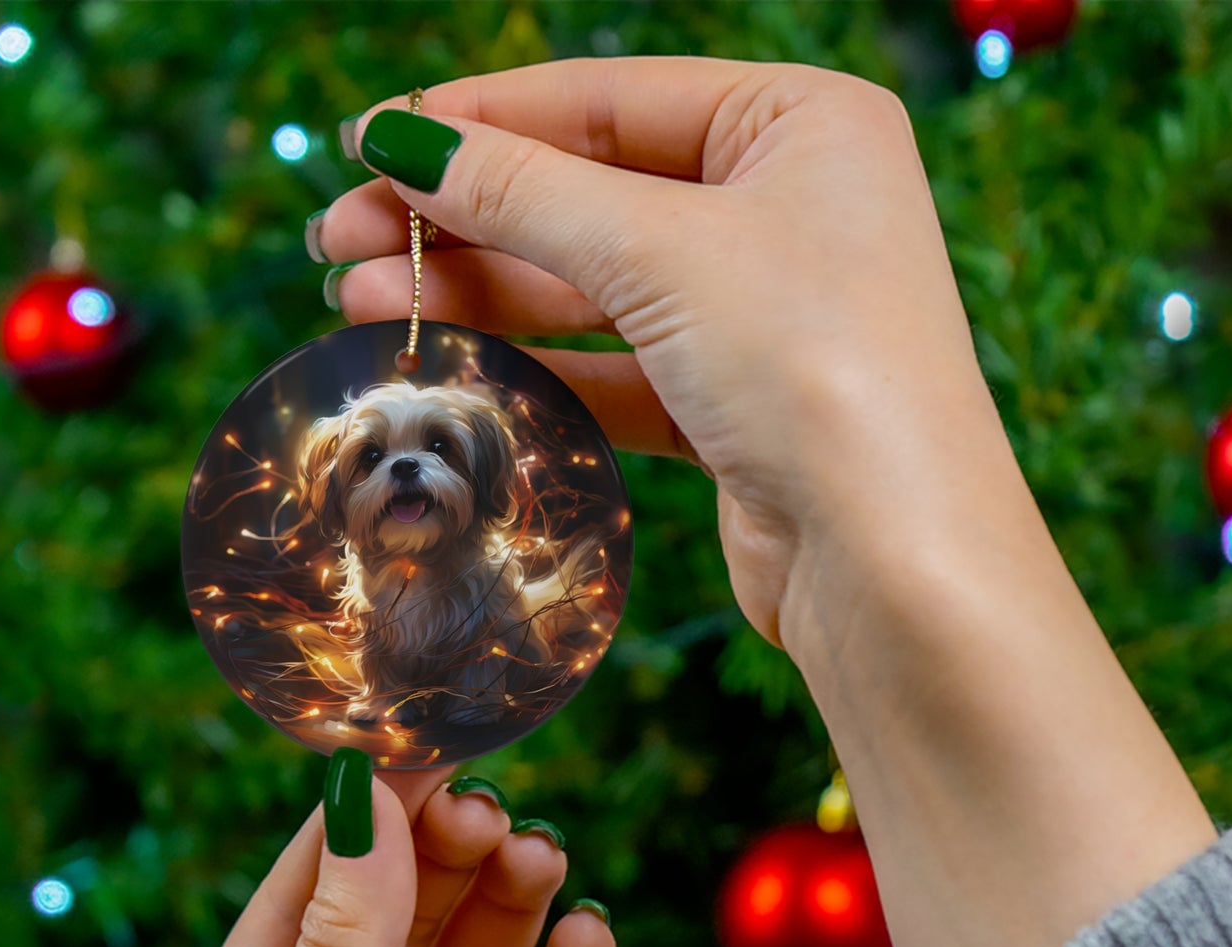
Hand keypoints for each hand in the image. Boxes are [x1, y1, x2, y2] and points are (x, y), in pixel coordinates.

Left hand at [155, 765, 615, 946]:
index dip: (362, 825)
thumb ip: (344, 946)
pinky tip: (590, 938)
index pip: (305, 903)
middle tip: (492, 807)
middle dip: (444, 863)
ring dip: (509, 912)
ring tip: (543, 857)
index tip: (417, 746)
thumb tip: (363, 797)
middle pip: (400, 928)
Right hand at [315, 56, 1007, 654]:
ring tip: (361, 302)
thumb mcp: (661, 251)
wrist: (892, 560)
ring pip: (596, 288)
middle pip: (592, 194)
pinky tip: (452, 365)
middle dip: (463, 218)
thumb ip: (525, 192)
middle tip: (339, 240)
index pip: (609, 99)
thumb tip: (403, 141)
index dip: (480, 120)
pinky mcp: (738, 408)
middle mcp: (789, 209)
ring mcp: (765, 314)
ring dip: (482, 294)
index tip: (368, 142)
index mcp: (802, 124)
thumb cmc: (813, 368)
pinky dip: (539, 368)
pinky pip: (619, 369)